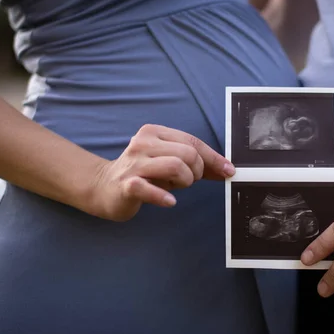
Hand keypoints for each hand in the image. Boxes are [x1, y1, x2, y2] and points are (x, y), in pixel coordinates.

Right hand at [89, 124, 234, 221]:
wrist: (104, 187)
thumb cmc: (143, 174)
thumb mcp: (169, 162)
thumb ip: (196, 163)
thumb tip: (226, 168)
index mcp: (154, 133)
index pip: (192, 141)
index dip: (214, 157)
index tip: (228, 170)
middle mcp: (143, 143)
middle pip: (188, 153)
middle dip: (196, 171)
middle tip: (187, 181)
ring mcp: (134, 163)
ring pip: (176, 166)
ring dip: (184, 181)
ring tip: (175, 187)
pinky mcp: (126, 184)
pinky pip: (150, 189)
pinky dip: (164, 196)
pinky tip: (169, 200)